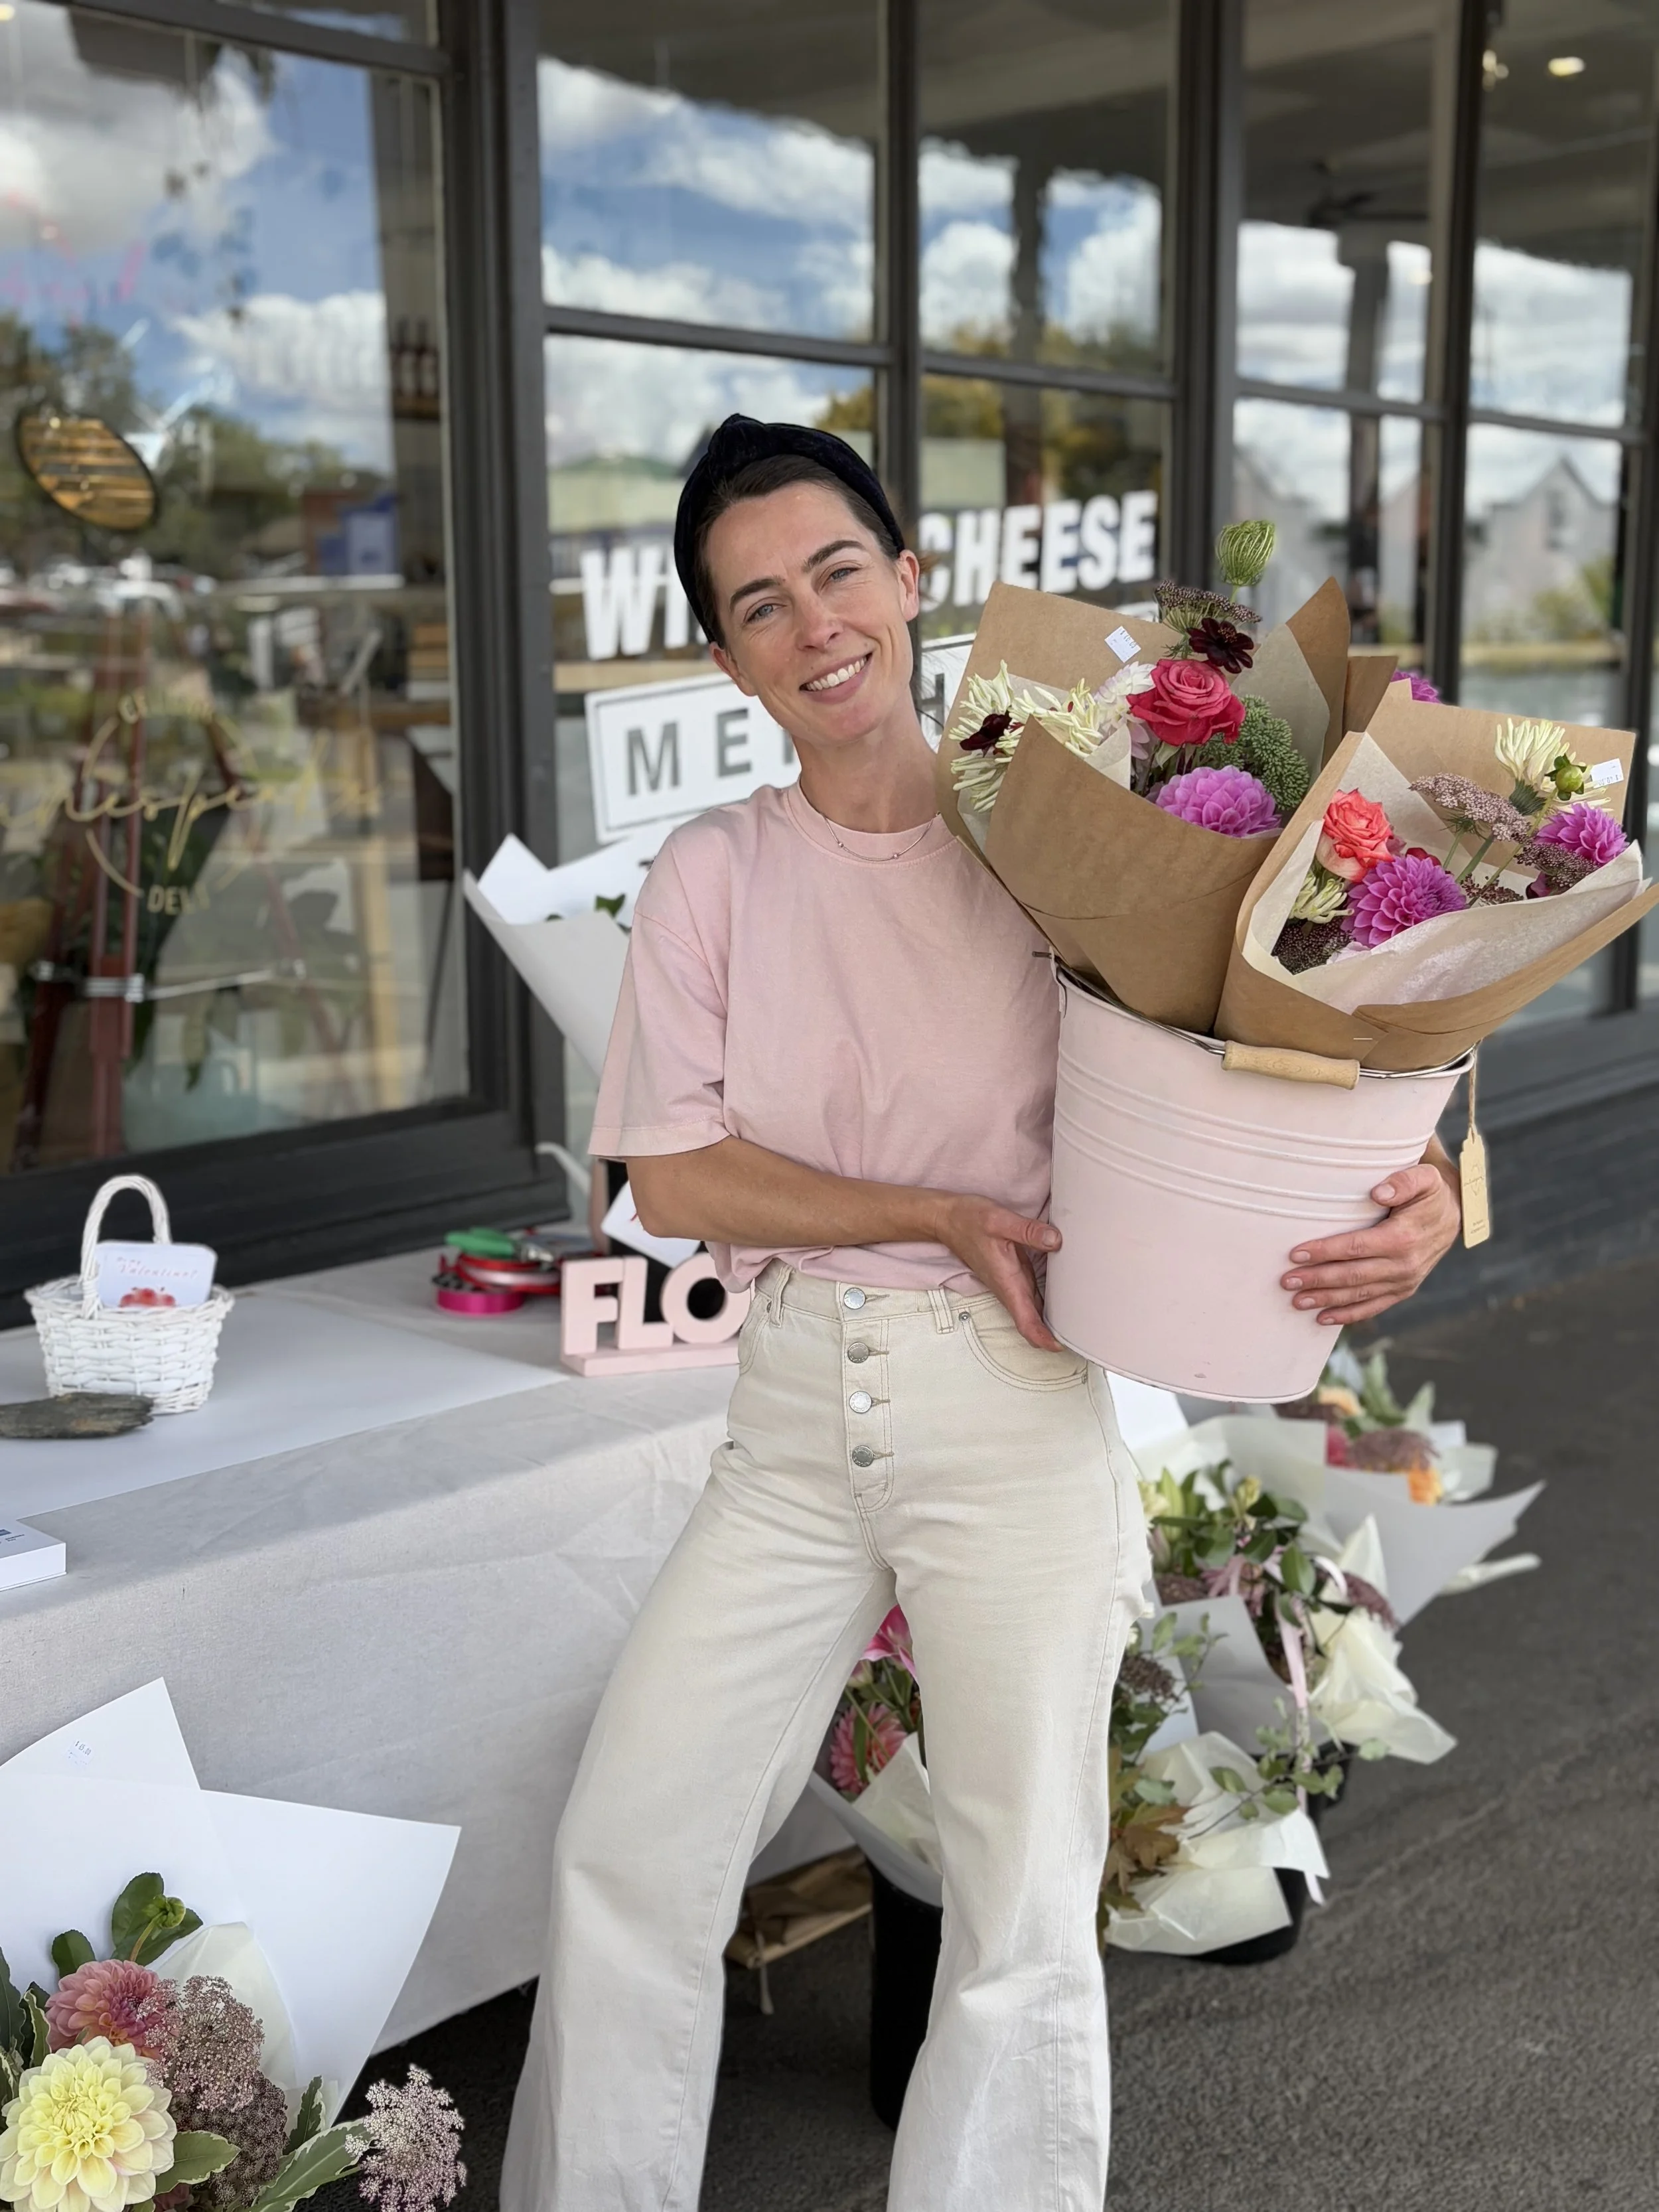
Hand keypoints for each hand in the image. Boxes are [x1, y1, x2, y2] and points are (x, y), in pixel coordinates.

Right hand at [936, 1195, 1064, 1349]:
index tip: (1060, 1347)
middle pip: (1032, 1323)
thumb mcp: (999, 1221)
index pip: (1025, 1322)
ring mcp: (1010, 1283)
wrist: (948, 1219)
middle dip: (1053, 1336)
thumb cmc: (969, 1220)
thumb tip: (1056, 1241)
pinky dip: (1045, 1303)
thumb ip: (1028, 1231)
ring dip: (1050, 1321)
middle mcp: (1009, 1287)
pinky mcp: (1012, 1274)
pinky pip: (1031, 1296)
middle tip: (1081, 1337)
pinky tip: (1062, 1298)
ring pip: (1032, 1311)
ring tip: (1078, 1322)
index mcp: (1007, 1282)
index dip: (1042, 1339)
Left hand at [1281, 1161, 1461, 1327]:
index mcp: (1403, 1238)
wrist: (1454, 1216)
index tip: (1296, 1254)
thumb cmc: (1430, 1194)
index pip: (1355, 1247)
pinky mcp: (1403, 1290)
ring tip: (1296, 1301)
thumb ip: (1404, 1181)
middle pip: (1352, 1275)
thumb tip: (1378, 1192)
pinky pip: (1373, 1307)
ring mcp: (1404, 1281)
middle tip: (1286, 1281)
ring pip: (1359, 1295)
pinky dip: (1348, 1315)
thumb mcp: (1425, 1178)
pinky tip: (1323, 1318)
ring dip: (1326, 1299)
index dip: (1324, 1251)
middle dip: (1317, 1279)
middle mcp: (1404, 1265)